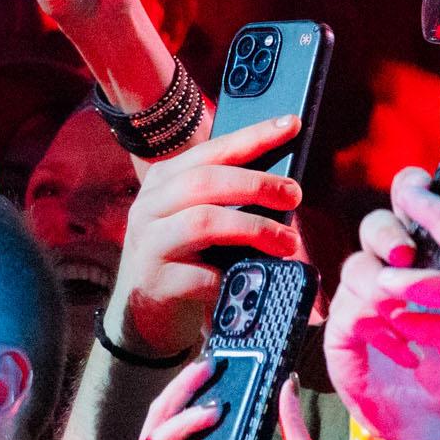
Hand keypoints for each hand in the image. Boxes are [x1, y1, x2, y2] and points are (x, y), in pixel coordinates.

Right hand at [102, 112, 303, 359]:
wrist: (145, 314)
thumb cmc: (188, 260)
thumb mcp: (202, 220)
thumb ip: (229, 200)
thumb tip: (287, 188)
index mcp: (165, 182)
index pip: (211, 150)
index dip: (253, 136)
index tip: (291, 125)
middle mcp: (150, 206)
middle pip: (204, 181)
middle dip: (257, 184)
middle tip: (294, 195)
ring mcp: (148, 243)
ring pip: (202, 221)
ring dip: (253, 229)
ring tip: (287, 243)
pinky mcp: (155, 282)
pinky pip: (201, 275)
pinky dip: (233, 277)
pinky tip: (251, 282)